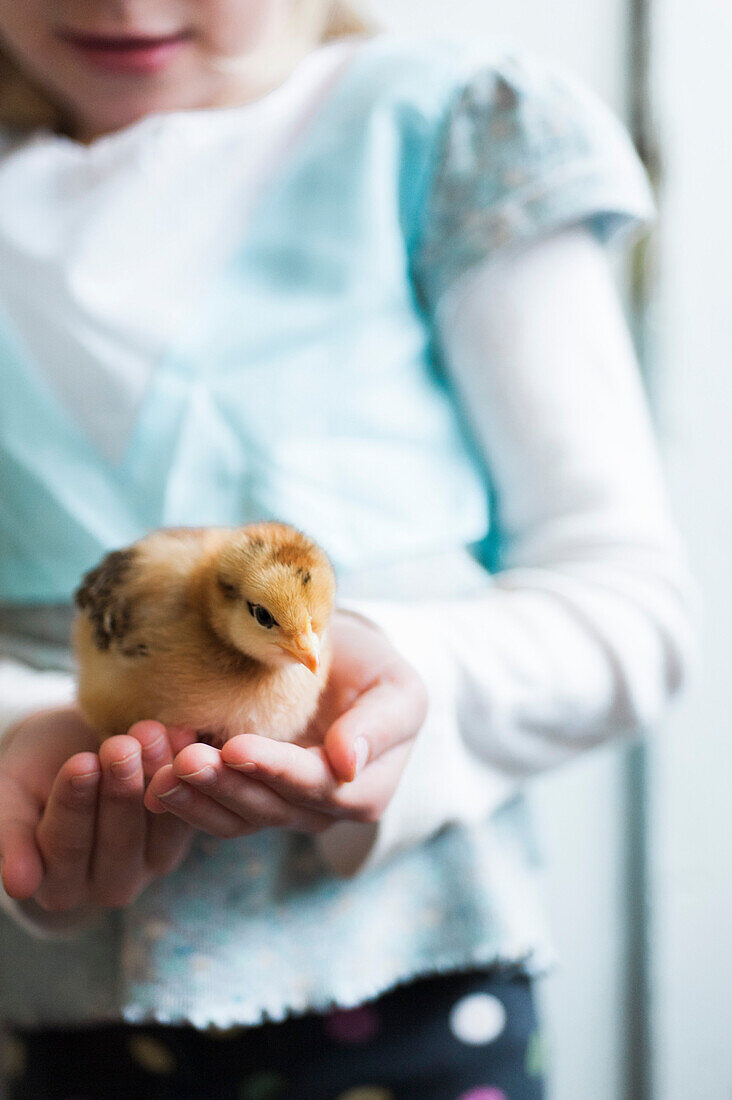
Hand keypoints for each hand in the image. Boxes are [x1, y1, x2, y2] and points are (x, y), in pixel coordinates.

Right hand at [0, 707, 192, 912]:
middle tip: (121, 747)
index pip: (65, 843)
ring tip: (150, 734)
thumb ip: (12, 835)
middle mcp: (104, 887)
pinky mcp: (179, 842)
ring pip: (155, 826)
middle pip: (115, 838)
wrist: (74, 747)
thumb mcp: (12, 795)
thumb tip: (18, 886)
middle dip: (119, 788)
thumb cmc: (34, 773)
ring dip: (155, 775)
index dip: (74, 802)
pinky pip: (187, 810)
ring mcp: (147, 868)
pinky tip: (180, 735)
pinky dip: (183, 772)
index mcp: (57, 885)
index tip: (81, 763)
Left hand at [143, 610, 427, 837]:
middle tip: (184, 759)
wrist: (339, 661)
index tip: (237, 748)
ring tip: (160, 769)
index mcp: (365, 791)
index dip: (278, 772)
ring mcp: (279, 808)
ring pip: (235, 816)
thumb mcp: (397, 690)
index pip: (320, 789)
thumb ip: (378, 726)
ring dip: (195, 797)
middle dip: (225, 786)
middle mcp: (320, 811)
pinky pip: (211, 807)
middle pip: (271, 808)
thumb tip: (347, 763)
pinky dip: (181, 794)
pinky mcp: (243, 796)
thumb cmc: (376, 672)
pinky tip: (149, 773)